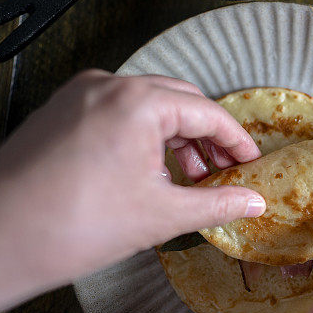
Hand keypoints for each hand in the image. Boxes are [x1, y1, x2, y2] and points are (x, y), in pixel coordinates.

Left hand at [0, 70, 264, 311]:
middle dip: (207, 137)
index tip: (249, 163)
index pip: (207, 112)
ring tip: (189, 176)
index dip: (236, 142)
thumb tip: (251, 202)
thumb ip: (216, 204)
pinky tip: (150, 170)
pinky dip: (143, 135)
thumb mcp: (160, 215)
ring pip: (148, 105)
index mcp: (136, 102)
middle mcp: (107, 86)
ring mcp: (79, 95)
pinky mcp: (61, 111)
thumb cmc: (66, 226)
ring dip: (175, 136)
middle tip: (226, 171)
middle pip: (180, 101)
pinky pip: (117, 111)